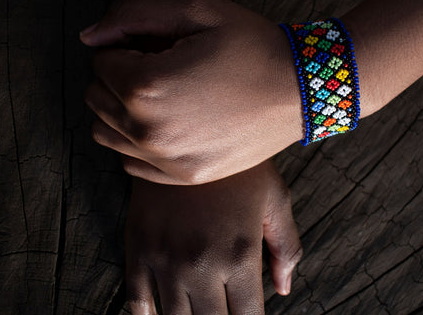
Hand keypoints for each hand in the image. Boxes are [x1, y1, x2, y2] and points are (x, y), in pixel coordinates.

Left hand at [81, 0, 303, 184]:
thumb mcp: (196, 7)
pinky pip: (130, 163)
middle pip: (96, 98)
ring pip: (105, 133)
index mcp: (146, 86)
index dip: (126, 46)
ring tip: (157, 95)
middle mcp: (148, 131)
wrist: (301, 91)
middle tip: (158, 66)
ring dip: (119, 110)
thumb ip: (132, 13)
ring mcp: (166, 160)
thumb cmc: (252, 44)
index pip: (101, 62)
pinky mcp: (184, 176)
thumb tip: (89, 37)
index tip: (158, 45)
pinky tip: (165, 124)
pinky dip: (136, 142)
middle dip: (117, 77)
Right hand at [125, 160, 302, 314]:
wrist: (188, 127)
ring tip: (196, 311)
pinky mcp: (138, 245)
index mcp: (240, 255)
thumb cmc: (239, 166)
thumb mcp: (275, 199)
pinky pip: (136, 299)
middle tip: (223, 312)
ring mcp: (166, 257)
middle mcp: (202, 264)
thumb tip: (284, 289)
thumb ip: (286, 247)